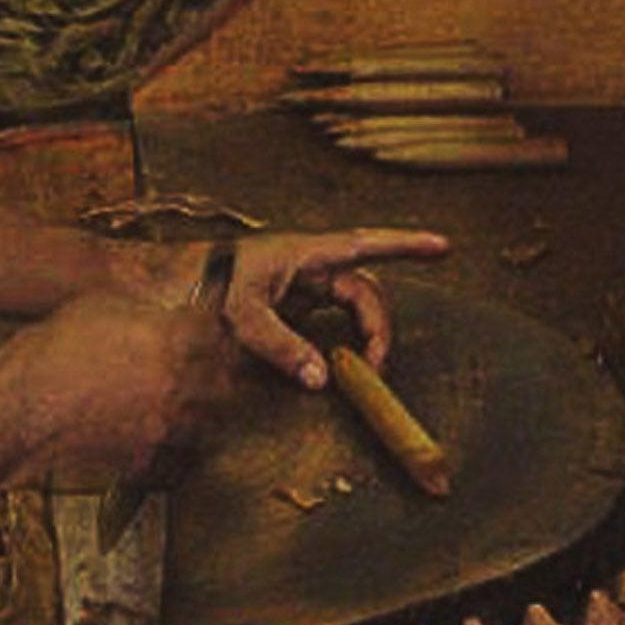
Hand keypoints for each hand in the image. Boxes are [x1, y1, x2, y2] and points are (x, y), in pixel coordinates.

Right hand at [0, 291, 238, 487]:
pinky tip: (163, 435)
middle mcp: (178, 383)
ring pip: (213, 421)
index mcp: (172, 338)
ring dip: (205, 412)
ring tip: (188, 403)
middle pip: (228, 380)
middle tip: (208, 369)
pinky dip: (180, 449)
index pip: (220, 333)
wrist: (20, 406)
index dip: (217, 332)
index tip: (212, 333)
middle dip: (222, 373)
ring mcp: (166, 425)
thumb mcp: (101, 307)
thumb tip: (163, 313)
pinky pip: (184, 457)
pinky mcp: (149, 459)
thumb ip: (145, 311)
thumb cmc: (51, 352)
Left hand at [155, 228, 448, 389]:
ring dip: (365, 337)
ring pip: (354, 307)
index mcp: (305, 254)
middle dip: (379, 328)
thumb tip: (321, 379)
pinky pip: (336, 320)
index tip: (444, 247)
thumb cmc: (211, 286)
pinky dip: (347, 341)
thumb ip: (280, 346)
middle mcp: (312, 266)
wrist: (181, 285)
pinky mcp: (298, 303)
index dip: (406, 245)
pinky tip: (345, 365)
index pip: (365, 245)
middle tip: (376, 370)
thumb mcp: (241, 315)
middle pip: (366, 293)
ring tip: (365, 371)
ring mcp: (306, 284)